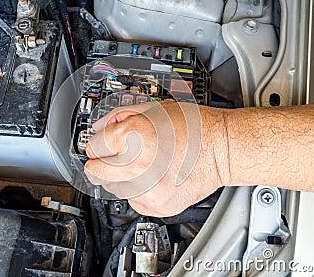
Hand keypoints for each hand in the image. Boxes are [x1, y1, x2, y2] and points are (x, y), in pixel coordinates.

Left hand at [84, 101, 229, 216]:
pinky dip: (136, 190)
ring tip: (139, 165)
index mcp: (135, 136)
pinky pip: (130, 200)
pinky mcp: (156, 205)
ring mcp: (147, 189)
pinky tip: (151, 176)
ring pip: (110, 188)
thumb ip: (120, 116)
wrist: (222, 149)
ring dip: (118, 177)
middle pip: (94, 172)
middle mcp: (138, 165)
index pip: (92, 147)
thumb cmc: (194, 127)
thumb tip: (100, 126)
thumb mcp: (154, 109)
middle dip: (101, 162)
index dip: (99, 142)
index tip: (104, 143)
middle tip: (114, 155)